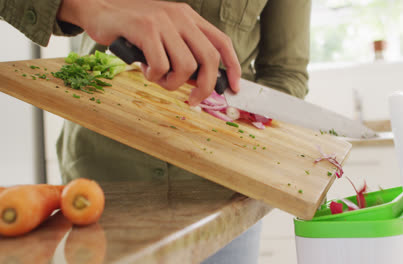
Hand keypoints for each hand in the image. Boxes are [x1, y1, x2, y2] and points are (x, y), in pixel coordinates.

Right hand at [58, 0, 240, 104]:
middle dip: (205, 86)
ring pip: (185, 66)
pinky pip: (161, 65)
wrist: (99, 10)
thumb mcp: (165, 36)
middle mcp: (181, 17)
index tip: (234, 88)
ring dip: (171, 82)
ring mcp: (164, 21)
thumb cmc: (133, 29)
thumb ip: (183, 53)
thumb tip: (201, 82)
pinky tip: (144, 69)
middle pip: (209, 59)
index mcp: (190, 18)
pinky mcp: (146, 28)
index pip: (222, 42)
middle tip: (193, 100)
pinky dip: (154, 76)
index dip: (233, 67)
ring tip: (157, 77)